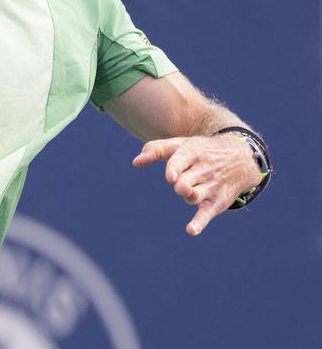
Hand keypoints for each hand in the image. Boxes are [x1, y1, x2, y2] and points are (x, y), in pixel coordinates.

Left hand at [133, 135, 262, 235]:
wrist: (241, 158)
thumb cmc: (201, 151)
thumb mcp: (181, 144)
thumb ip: (156, 150)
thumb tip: (136, 163)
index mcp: (192, 153)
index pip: (179, 163)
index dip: (174, 171)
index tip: (171, 178)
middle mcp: (203, 170)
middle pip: (185, 183)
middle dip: (181, 186)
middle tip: (181, 185)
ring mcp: (211, 187)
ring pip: (194, 196)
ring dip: (188, 197)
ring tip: (188, 191)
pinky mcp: (217, 202)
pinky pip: (206, 213)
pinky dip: (199, 223)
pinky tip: (190, 231)